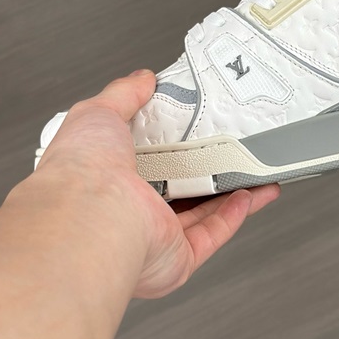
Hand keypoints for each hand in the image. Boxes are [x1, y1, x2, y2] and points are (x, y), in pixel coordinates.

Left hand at [32, 69, 278, 297]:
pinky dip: (234, 216)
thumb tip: (141, 79)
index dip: (170, 146)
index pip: (143, 164)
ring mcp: (152, 239)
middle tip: (232, 150)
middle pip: (178, 192)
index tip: (196, 129)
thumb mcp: (99, 113)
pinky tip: (251, 195)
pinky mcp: (176, 259)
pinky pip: (213, 235)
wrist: (93, 214)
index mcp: (105, 182)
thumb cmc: (82, 170)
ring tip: (255, 171)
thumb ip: (123, 95)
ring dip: (232, 194)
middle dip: (207, 172)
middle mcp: (128, 214)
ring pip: (202, 216)